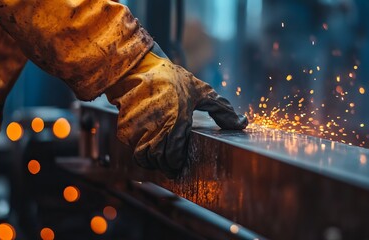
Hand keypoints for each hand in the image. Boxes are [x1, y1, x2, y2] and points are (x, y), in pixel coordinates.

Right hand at [106, 47, 246, 177]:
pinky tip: (147, 145)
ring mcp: (138, 131)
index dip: (176, 164)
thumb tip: (243, 123)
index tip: (178, 166)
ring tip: (159, 156)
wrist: (137, 68)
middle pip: (159, 161)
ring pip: (144, 159)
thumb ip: (222, 110)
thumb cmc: (171, 79)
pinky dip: (139, 151)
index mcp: (177, 123)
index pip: (174, 157)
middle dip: (165, 165)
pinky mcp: (125, 129)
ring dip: (152, 161)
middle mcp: (156, 130)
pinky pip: (132, 149)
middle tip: (170, 165)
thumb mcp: (201, 91)